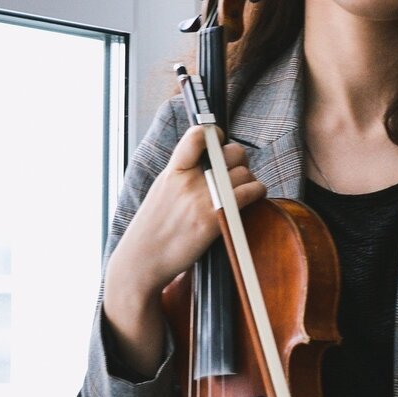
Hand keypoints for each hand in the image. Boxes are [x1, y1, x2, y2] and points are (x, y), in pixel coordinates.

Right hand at [99, 125, 267, 377]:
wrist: (140, 262)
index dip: (215, 134)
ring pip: (245, 172)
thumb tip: (207, 163)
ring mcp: (202, 197)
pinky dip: (257, 192)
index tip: (219, 140)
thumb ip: (182, 175)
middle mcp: (188, 179)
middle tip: (234, 175)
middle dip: (239, 161)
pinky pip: (250, 192)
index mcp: (172, 171)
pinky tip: (251, 198)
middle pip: (232, 152)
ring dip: (249, 180)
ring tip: (241, 192)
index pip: (197, 136)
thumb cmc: (152, 231)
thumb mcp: (161, 192)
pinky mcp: (215, 217)